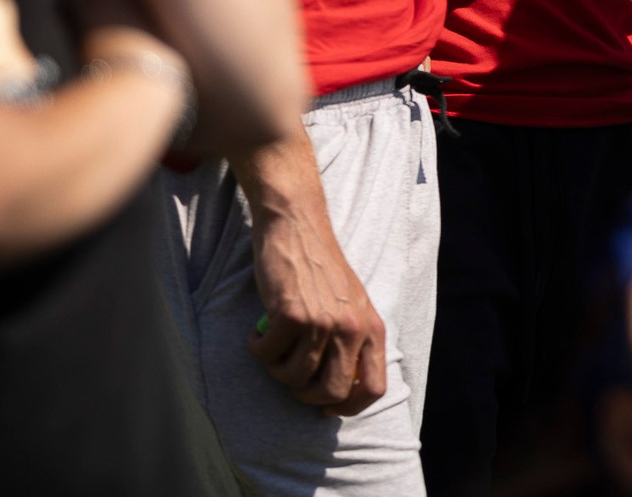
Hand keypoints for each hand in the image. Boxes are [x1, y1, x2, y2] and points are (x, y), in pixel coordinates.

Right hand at [244, 140, 388, 415]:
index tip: (323, 405)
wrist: (297, 224)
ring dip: (276, 369)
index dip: (347, 406)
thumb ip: (351, 342)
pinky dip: (257, 349)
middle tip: (289, 373)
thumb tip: (336, 395)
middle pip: (330, 394)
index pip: (374, 389)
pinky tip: (260, 330)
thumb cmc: (319, 269)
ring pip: (294, 379)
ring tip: (275, 344)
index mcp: (372, 327)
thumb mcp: (351, 305)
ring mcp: (323, 322)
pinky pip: (267, 356)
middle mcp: (352, 327)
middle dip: (303, 394)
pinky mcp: (291, 315)